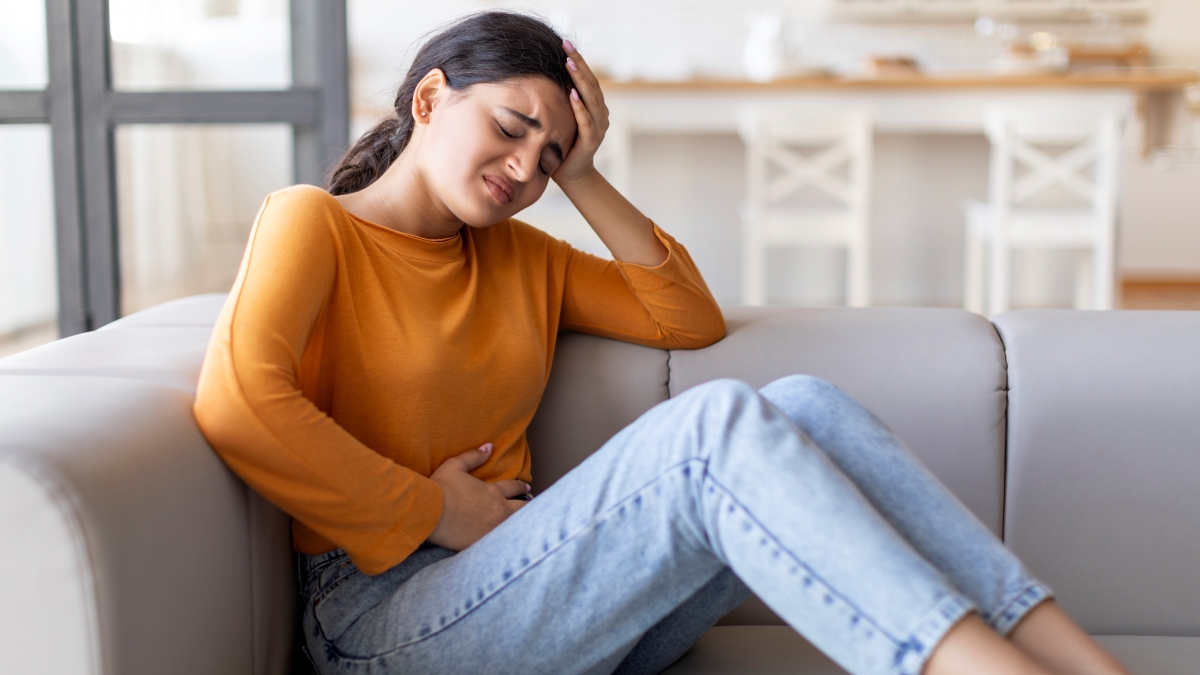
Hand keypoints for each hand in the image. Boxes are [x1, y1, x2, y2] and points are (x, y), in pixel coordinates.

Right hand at [427, 443, 529, 550]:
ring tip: (525, 525)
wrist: (430, 513)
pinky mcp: (484, 544)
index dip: (521, 486)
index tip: (526, 487)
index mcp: (493, 492)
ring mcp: (493, 529)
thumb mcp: (455, 465)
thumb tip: (489, 447)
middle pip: (523, 509)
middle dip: (528, 507)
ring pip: (516, 526)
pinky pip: (503, 543)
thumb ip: (474, 456)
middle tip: (531, 508)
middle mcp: (498, 510)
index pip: (514, 487)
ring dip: (521, 524)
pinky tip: (510, 543)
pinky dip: (508, 541)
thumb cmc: (440, 487)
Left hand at [553, 39, 608, 185]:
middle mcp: (600, 114)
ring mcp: (598, 128)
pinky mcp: (591, 141)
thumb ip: (560, 101)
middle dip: (579, 64)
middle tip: (567, 46)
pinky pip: (587, 122)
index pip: (587, 79)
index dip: (578, 60)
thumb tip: (541, 76)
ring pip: (592, 99)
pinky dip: (580, 108)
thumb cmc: (562, 145)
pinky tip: (572, 95)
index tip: (565, 43)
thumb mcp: (561, 118)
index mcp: (594, 107)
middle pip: (591, 84)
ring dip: (580, 81)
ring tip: (569, 64)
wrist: (570, 174)